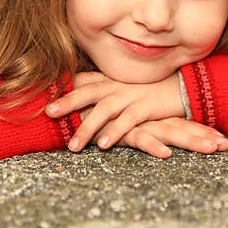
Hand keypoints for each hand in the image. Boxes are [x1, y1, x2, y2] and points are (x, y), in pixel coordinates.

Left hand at [46, 71, 185, 151]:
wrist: (184, 86)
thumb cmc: (152, 89)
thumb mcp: (126, 86)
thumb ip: (106, 88)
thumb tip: (82, 91)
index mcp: (112, 80)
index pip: (84, 82)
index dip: (64, 88)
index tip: (43, 95)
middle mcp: (118, 86)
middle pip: (88, 92)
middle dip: (67, 102)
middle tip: (48, 113)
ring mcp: (132, 95)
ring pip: (104, 110)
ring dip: (88, 128)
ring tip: (73, 146)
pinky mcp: (146, 107)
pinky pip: (127, 121)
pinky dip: (115, 132)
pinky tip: (104, 145)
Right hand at [101, 117, 227, 158]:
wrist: (68, 103)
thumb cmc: (91, 112)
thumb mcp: (117, 117)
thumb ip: (132, 122)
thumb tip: (148, 131)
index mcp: (148, 114)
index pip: (180, 122)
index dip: (200, 130)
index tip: (222, 139)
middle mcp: (146, 116)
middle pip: (181, 127)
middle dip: (204, 136)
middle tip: (226, 146)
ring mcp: (135, 121)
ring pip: (168, 131)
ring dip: (190, 140)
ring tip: (210, 149)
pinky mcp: (119, 130)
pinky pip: (138, 138)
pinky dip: (152, 145)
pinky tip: (166, 154)